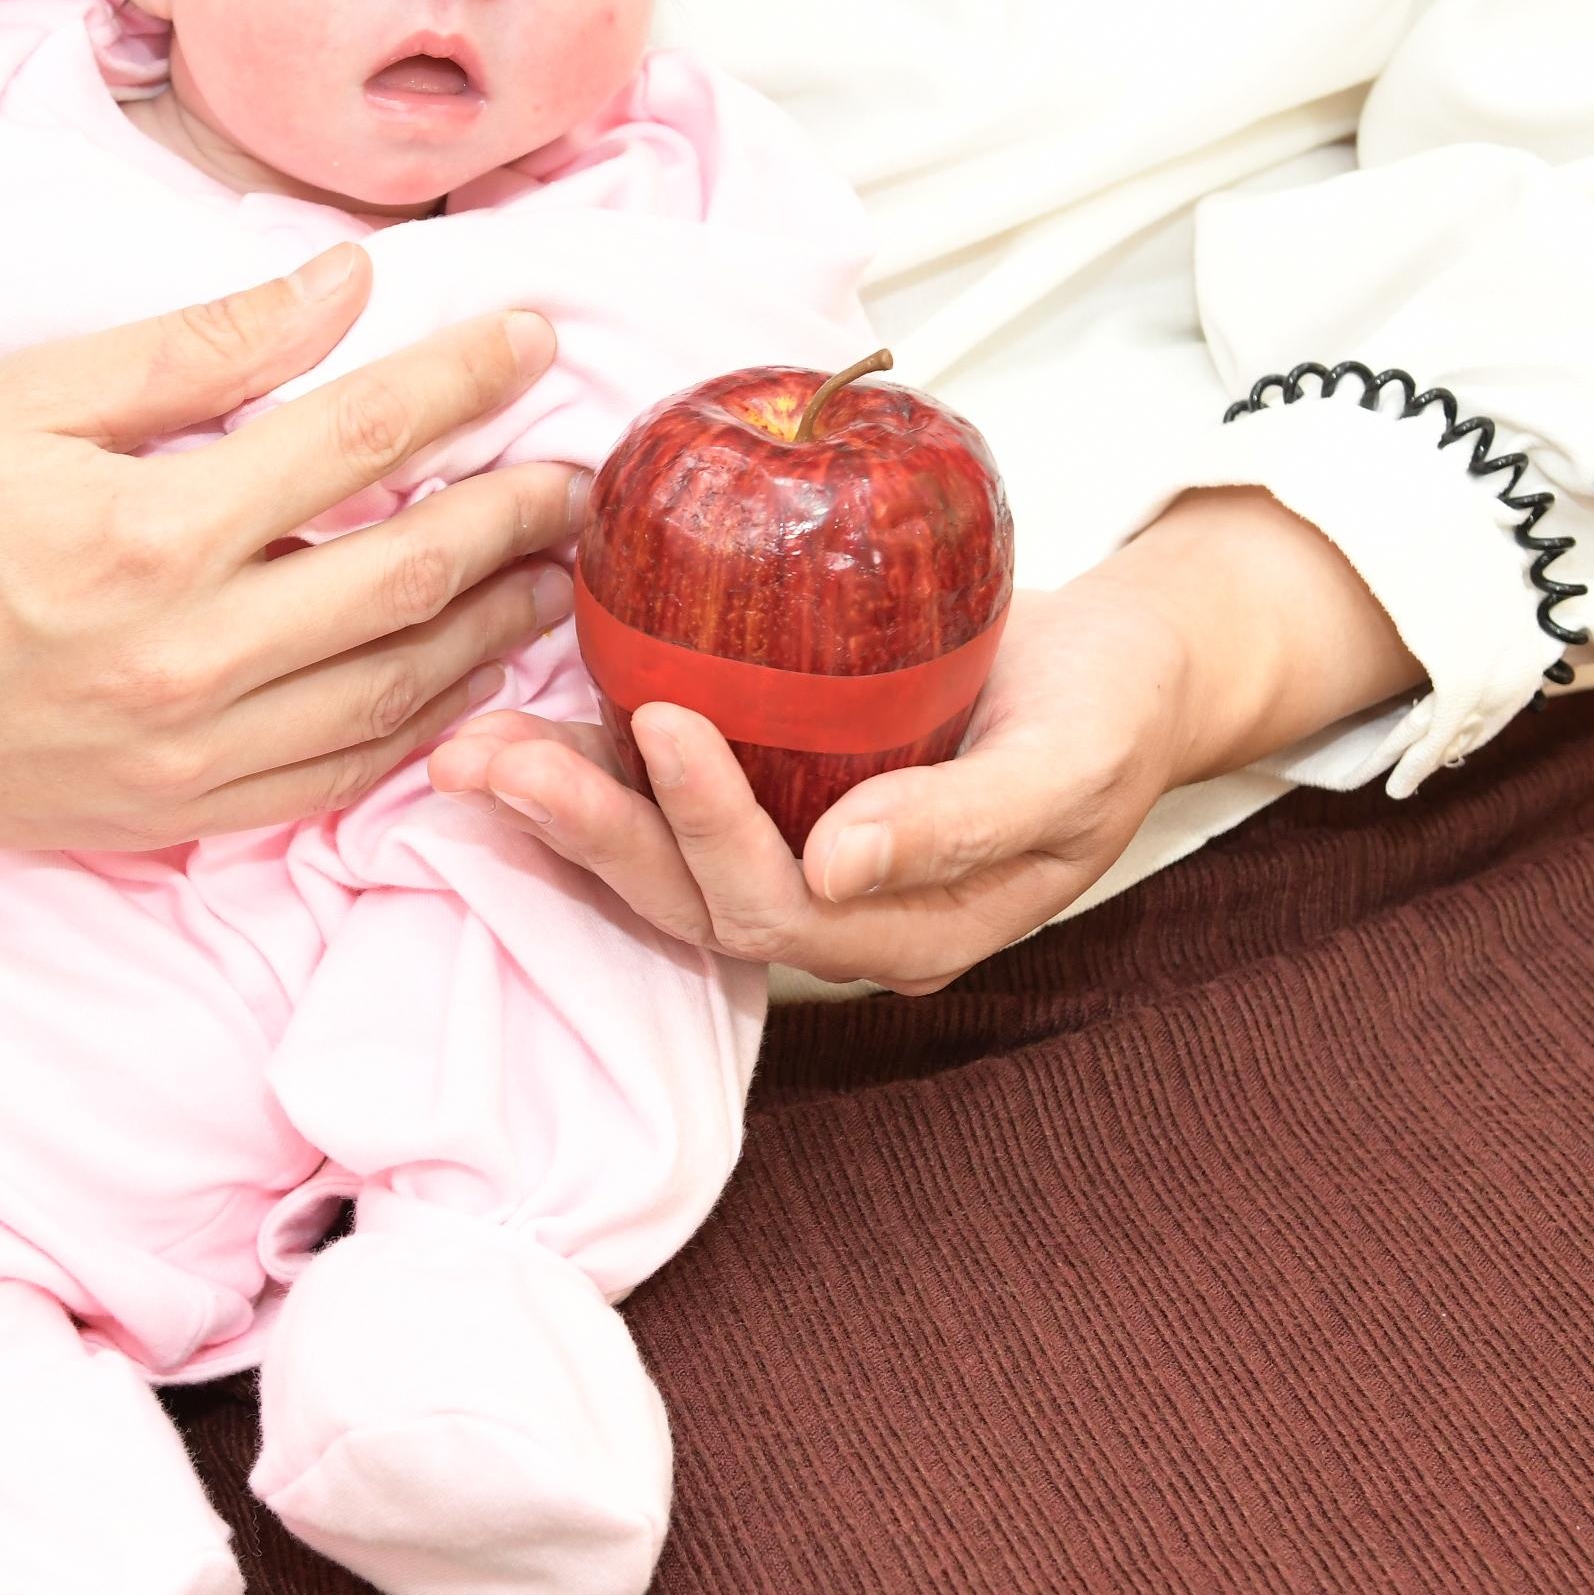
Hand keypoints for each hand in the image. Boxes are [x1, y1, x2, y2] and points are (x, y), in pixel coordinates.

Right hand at [0, 243, 581, 847]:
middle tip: (589, 473)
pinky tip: (470, 679)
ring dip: (496, 628)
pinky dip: (423, 726)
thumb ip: (197, 347)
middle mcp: (184, 655)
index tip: (534, 338)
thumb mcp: (25, 396)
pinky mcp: (173, 815)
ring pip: (395, 690)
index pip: (358, 441)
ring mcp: (185, 750)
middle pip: (407, 575)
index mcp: (147, 531)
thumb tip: (342, 287)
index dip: (463, 382)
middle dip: (516, 515)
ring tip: (564, 572)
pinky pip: (338, 776)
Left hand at [432, 489, 1420, 991]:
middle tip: (486, 755)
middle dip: (583, 828)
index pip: (776, 903)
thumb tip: (841, 864)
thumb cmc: (1115, 706)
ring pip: (654, 855)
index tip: (662, 718)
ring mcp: (798, 857)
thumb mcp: (1074, 756)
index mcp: (910, 926)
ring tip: (467, 749)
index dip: (708, 824)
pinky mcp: (773, 794)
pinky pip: (662, 797)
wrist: (1127, 668)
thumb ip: (965, 819)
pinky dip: (591, 760)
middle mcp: (836, 911)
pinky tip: (523, 713)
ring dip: (559, 805)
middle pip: (684, 894)